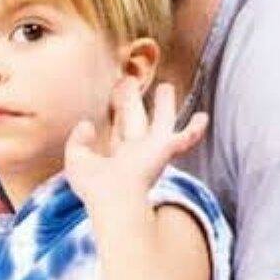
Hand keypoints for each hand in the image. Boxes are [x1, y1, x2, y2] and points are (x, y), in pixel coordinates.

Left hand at [64, 79, 207, 209]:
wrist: (113, 199)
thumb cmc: (95, 186)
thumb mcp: (77, 160)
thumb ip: (78, 140)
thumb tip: (86, 124)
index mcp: (117, 156)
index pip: (118, 129)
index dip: (115, 112)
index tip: (113, 93)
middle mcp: (137, 153)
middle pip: (134, 120)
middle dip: (131, 101)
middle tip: (129, 80)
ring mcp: (153, 152)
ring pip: (161, 122)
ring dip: (164, 105)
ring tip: (166, 87)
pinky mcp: (164, 151)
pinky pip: (184, 138)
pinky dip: (194, 130)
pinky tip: (203, 117)